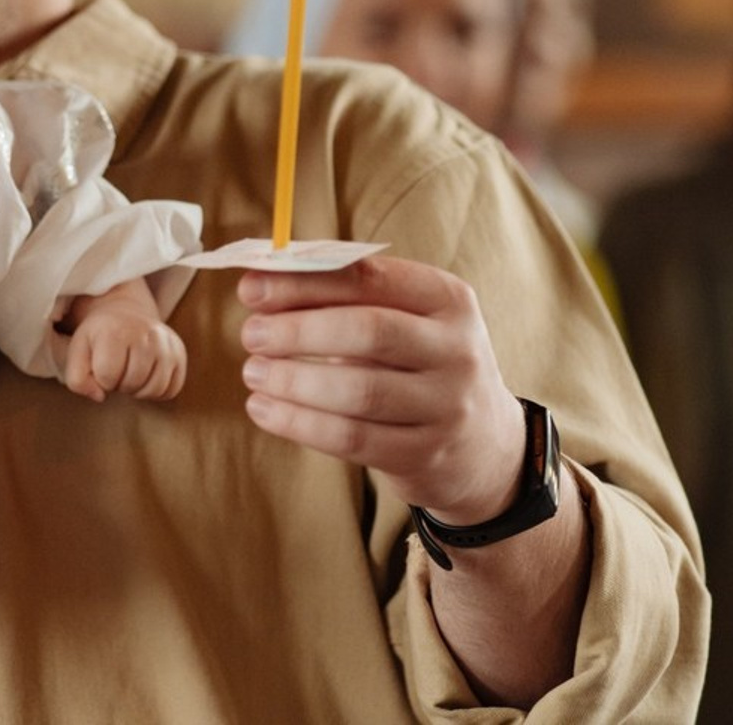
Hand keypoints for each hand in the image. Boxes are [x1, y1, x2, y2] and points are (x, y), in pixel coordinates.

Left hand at [63, 282, 186, 402]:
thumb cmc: (99, 337)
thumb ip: (77, 379)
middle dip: (120, 385)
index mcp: (115, 330)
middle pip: (133, 383)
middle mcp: (145, 333)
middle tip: (117, 371)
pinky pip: (173, 388)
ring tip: (131, 375)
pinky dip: (158, 391)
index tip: (101, 365)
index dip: (101, 379)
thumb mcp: (78, 351)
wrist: (125, 312)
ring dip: (139, 390)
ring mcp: (166, 342)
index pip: (107, 376)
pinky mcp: (179, 351)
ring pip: (155, 388)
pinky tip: (147, 378)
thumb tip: (100, 396)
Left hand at [238, 254, 524, 523]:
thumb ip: (340, 296)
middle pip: (369, 331)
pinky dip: (299, 423)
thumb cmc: (416, 362)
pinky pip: (352, 438)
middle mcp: (456, 348)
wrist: (482, 445)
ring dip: (293, 380)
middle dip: (299, 330)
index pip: (369, 278)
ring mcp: (446, 405)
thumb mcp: (400, 318)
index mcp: (446, 297)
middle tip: (251, 334)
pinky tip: (264, 409)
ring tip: (253, 372)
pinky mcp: (426, 454)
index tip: (251, 288)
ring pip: (359, 390)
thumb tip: (260, 282)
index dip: (304, 281)